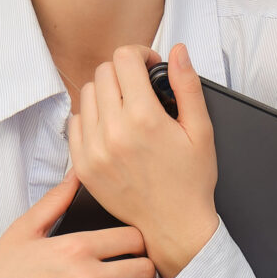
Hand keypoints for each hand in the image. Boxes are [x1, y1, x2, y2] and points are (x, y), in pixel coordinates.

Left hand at [66, 41, 219, 277]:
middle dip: (124, 73)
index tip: (150, 68)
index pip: (124, 59)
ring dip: (107, 93)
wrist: (173, 226)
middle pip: (104, 72)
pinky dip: (91, 118)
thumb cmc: (191, 181)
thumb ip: (187, 85)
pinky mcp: (83, 166)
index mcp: (144, 118)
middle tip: (141, 89)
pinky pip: (75, 123)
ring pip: (88, 94)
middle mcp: (114, 132)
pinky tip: (111, 129)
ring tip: (126, 109)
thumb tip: (177, 51)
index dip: (140, 54)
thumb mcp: (201, 130)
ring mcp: (94, 150)